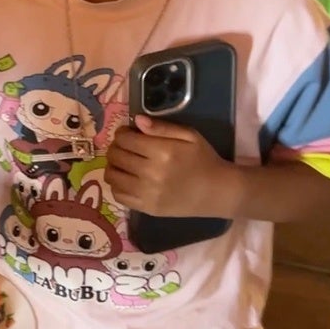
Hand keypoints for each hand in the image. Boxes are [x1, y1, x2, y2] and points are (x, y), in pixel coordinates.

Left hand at [106, 116, 238, 218]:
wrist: (218, 192)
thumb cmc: (204, 160)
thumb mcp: (190, 136)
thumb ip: (162, 127)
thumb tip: (136, 120)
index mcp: (162, 152)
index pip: (125, 140)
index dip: (122, 133)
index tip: (127, 133)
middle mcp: (151, 173)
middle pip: (116, 156)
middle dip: (116, 147)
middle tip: (124, 146)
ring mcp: (147, 193)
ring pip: (112, 176)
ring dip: (113, 165)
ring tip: (123, 162)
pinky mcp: (146, 208)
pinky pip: (118, 195)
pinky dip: (117, 185)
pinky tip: (126, 179)